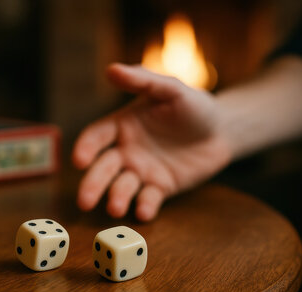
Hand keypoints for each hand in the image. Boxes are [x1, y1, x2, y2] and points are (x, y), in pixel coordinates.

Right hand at [72, 63, 232, 220]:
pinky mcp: (160, 188)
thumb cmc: (193, 106)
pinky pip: (149, 199)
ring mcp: (141, 171)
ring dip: (117, 198)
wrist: (222, 131)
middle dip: (93, 185)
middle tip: (85, 202)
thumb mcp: (170, 89)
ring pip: (122, 187)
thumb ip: (142, 81)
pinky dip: (145, 206)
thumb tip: (110, 69)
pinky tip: (144, 212)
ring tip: (115, 209)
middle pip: (103, 169)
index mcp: (121, 126)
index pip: (96, 138)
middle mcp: (125, 151)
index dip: (85, 148)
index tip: (79, 160)